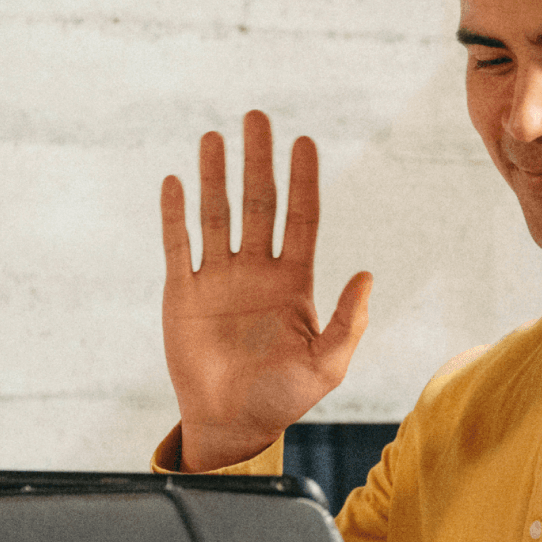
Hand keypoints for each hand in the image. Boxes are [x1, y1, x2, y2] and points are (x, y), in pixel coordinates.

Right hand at [160, 111, 371, 470]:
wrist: (231, 423)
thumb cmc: (283, 398)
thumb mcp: (328, 365)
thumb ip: (348, 322)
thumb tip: (366, 275)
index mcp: (294, 283)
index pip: (301, 219)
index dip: (303, 181)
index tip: (304, 142)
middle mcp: (257, 272)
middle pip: (260, 204)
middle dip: (259, 162)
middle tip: (257, 117)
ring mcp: (219, 279)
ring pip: (218, 215)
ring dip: (215, 176)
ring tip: (214, 137)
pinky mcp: (184, 293)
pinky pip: (179, 245)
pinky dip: (175, 215)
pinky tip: (175, 181)